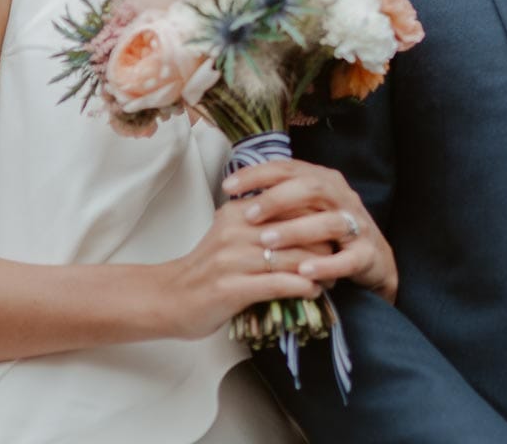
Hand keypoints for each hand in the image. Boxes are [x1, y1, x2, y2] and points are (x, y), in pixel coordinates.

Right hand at [158, 201, 320, 340]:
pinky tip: (314, 291)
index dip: (317, 220)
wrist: (168, 299)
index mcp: (236, 213)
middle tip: (338, 259)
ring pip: (291, 258)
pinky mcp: (232, 288)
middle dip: (323, 246)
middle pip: (296, 231)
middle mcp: (235, 231)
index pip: (290, 207)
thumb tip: (306, 221)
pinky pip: (279, 284)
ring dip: (319, 270)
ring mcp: (232, 260)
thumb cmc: (206, 270)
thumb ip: (260, 225)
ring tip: (331, 278)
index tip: (333, 234)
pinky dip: (303, 287)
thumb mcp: (230, 236)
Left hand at [226, 159, 398, 303]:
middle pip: (311, 187)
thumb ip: (278, 202)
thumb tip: (232, 199)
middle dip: (277, 200)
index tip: (228, 185)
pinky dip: (325, 265)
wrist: (373, 260)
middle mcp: (342, 197)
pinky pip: (347, 259)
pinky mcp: (367, 254)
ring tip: (268, 242)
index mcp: (324, 181)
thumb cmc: (327, 234)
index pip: (288, 168)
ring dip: (297, 230)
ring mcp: (357, 225)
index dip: (258, 174)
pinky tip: (303, 271)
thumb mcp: (304, 211)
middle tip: (248, 215)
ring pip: (329, 222)